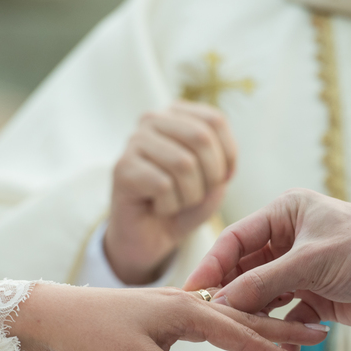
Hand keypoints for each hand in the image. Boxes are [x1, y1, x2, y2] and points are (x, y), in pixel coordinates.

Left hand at [9, 283, 325, 350]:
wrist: (54, 314)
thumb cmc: (91, 337)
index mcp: (187, 310)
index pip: (242, 333)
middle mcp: (188, 302)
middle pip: (247, 316)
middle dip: (283, 328)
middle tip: (322, 331)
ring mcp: (177, 306)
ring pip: (231, 315)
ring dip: (264, 324)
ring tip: (294, 329)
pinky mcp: (166, 314)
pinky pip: (214, 318)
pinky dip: (238, 324)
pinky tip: (241, 327)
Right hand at [105, 101, 237, 284]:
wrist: (149, 236)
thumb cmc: (183, 203)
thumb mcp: (214, 181)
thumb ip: (222, 162)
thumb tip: (220, 161)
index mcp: (177, 115)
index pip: (215, 120)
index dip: (228, 155)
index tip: (222, 180)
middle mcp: (153, 120)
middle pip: (201, 137)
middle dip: (211, 176)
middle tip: (198, 195)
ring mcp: (134, 141)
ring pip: (183, 163)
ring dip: (190, 195)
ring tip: (178, 203)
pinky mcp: (122, 167)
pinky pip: (163, 185)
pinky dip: (170, 205)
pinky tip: (158, 207)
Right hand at [184, 189, 350, 326]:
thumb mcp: (313, 262)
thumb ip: (264, 282)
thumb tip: (220, 301)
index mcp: (285, 213)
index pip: (234, 241)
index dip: (211, 267)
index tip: (191, 294)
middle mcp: (289, 240)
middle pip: (244, 272)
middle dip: (231, 298)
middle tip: (209, 324)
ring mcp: (302, 271)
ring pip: (263, 298)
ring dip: (254, 319)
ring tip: (239, 340)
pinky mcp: (317, 299)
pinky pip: (287, 318)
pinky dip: (282, 334)